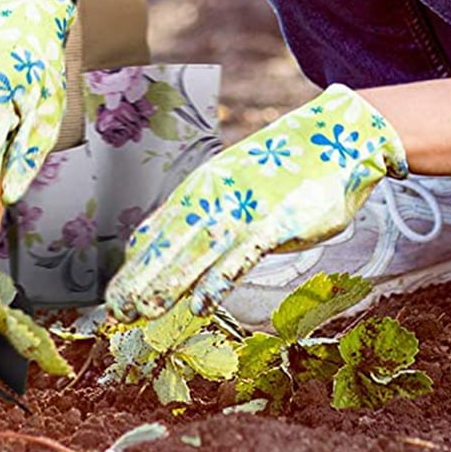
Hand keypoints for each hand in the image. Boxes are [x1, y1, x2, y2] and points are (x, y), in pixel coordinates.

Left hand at [104, 86, 405, 322]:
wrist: (336, 139)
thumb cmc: (285, 169)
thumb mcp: (237, 184)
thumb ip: (209, 210)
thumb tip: (182, 239)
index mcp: (201, 190)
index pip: (156, 231)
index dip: (134, 265)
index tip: (116, 293)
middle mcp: (214, 199)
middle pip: (167, 246)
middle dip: (138, 280)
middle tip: (115, 311)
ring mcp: (242, 211)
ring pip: (195, 253)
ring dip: (166, 284)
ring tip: (140, 312)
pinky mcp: (273, 224)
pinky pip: (240, 257)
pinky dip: (218, 281)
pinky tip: (201, 305)